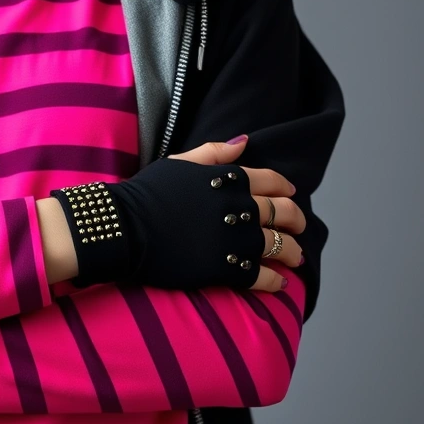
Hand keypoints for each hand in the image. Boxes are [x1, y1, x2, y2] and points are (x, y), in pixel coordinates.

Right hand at [64, 134, 295, 290]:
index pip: (271, 181)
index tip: (290, 194)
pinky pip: (262, 277)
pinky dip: (275, 281)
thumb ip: (214, 152)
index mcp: (230, 180)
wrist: (124, 228)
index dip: (285, 188)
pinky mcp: (226, 268)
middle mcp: (240, 208)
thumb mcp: (179, 163)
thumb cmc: (146, 193)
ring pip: (278, 246)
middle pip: (283, 213)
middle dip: (296, 221)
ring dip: (292, 252)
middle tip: (299, 228)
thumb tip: (245, 141)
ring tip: (295, 258)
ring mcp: (235, 240)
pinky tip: (280, 283)